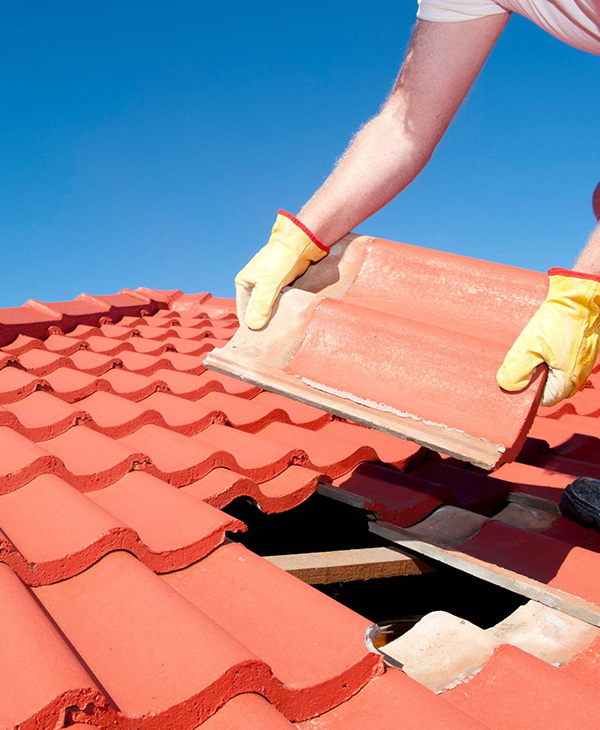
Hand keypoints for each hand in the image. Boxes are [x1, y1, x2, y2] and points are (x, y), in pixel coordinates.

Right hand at [235, 210, 328, 329]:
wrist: (300, 243)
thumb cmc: (281, 260)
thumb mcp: (269, 284)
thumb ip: (260, 305)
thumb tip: (253, 326)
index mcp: (243, 284)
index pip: (243, 312)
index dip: (250, 326)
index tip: (260, 341)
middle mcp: (253, 286)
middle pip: (255, 312)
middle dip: (263, 324)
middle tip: (272, 339)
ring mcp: (267, 287)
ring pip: (268, 309)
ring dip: (273, 319)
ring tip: (280, 332)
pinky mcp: (280, 287)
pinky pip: (278, 304)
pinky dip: (282, 312)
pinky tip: (287, 321)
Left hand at [497, 268, 599, 406]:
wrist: (578, 297)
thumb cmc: (558, 321)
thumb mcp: (530, 345)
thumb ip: (517, 369)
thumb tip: (508, 386)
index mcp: (568, 381)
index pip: (543, 400)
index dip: (527, 392)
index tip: (516, 378)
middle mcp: (577, 376)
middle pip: (547, 387)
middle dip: (532, 378)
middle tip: (519, 361)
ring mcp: (579, 364)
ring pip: (552, 373)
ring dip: (539, 365)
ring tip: (530, 350)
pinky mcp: (578, 352)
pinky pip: (559, 362)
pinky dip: (547, 356)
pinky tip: (539, 344)